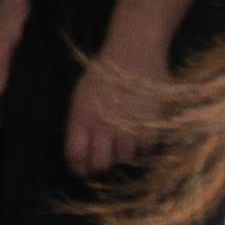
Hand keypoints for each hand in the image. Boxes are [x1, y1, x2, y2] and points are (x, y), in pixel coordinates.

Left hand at [61, 55, 152, 179]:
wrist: (133, 55)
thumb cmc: (104, 73)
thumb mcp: (81, 96)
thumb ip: (80, 123)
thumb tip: (83, 147)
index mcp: (81, 120)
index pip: (75, 157)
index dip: (78, 168)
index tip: (83, 170)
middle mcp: (103, 130)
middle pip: (100, 165)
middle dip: (101, 163)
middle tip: (106, 156)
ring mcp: (127, 131)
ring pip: (124, 159)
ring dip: (124, 151)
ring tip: (126, 136)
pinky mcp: (149, 129)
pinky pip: (145, 148)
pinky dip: (143, 141)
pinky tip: (141, 127)